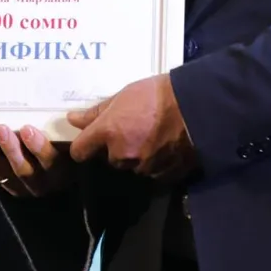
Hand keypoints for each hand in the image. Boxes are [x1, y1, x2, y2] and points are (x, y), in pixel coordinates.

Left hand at [0, 125, 73, 196]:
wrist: (55, 175)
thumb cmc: (64, 148)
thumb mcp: (68, 142)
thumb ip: (61, 129)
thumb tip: (52, 97)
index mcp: (61, 169)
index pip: (52, 161)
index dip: (39, 147)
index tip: (27, 129)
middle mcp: (41, 183)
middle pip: (25, 170)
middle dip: (11, 149)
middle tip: (0, 128)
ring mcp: (21, 187)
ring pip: (3, 174)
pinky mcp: (5, 185)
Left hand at [68, 74, 196, 180]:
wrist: (197, 107)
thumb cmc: (157, 95)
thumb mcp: (123, 96)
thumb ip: (96, 112)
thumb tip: (72, 120)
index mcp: (107, 133)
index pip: (79, 152)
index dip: (83, 146)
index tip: (89, 141)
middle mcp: (121, 154)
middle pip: (109, 159)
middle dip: (116, 148)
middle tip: (133, 130)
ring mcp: (143, 167)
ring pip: (131, 166)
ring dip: (136, 157)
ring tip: (152, 137)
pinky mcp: (163, 175)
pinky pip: (151, 173)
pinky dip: (155, 164)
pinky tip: (165, 148)